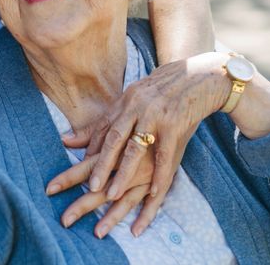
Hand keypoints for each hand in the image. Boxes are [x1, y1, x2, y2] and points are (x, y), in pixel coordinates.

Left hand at [47, 53, 228, 234]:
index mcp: (125, 101)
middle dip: (101, 164)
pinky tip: (152, 191)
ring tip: (112, 194)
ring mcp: (155, 115)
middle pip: (114, 139)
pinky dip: (158, 173)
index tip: (79, 170)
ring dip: (123, 173)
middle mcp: (136, 107)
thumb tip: (72, 137)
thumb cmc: (162, 92)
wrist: (197, 75)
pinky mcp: (175, 124)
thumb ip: (112, 118)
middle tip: (91, 186)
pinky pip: (164, 154)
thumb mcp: (135, 98)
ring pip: (135, 148)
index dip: (91, 150)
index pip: (103, 128)